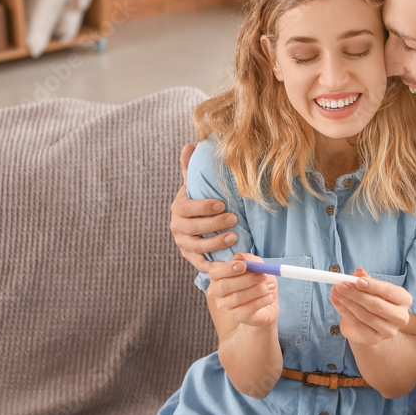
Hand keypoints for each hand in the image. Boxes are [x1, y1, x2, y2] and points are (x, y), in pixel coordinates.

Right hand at [170, 143, 237, 273]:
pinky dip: (220, 269)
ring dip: (216, 244)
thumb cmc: (200, 202)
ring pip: (198, 248)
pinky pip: (204, 267)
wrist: (198, 225)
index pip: (188, 209)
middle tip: (234, 220)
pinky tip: (237, 264)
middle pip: (193, 229)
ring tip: (235, 238)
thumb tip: (189, 145)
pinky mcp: (194, 260)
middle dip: (213, 225)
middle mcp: (177, 228)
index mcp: (178, 208)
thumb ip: (190, 168)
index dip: (203, 207)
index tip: (222, 204)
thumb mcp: (194, 185)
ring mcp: (185, 245)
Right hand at [207, 253, 277, 327]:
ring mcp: (224, 306)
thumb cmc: (258, 282)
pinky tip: (270, 297)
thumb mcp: (257, 267)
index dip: (228, 268)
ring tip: (270, 287)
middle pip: (224, 286)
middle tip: (263, 276)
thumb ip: (249, 260)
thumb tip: (239, 256)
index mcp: (217, 276)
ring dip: (257, 290)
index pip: (215, 272)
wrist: (267, 304)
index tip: (244, 265)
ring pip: (237, 298)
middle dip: (245, 279)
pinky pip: (247, 309)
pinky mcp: (236, 316)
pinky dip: (261, 301)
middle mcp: (216, 292)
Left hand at [330, 268, 410, 345]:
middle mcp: (400, 317)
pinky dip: (344, 311)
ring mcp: (388, 331)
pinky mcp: (374, 339)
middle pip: (377, 305)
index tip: (358, 280)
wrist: (371, 322)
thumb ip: (366, 279)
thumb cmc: (374, 299)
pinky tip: (337, 302)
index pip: (389, 291)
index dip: (373, 286)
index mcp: (404, 299)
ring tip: (335, 292)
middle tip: (340, 285)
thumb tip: (358, 273)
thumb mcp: (372, 287)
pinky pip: (356, 324)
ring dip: (347, 302)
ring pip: (364, 315)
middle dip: (356, 294)